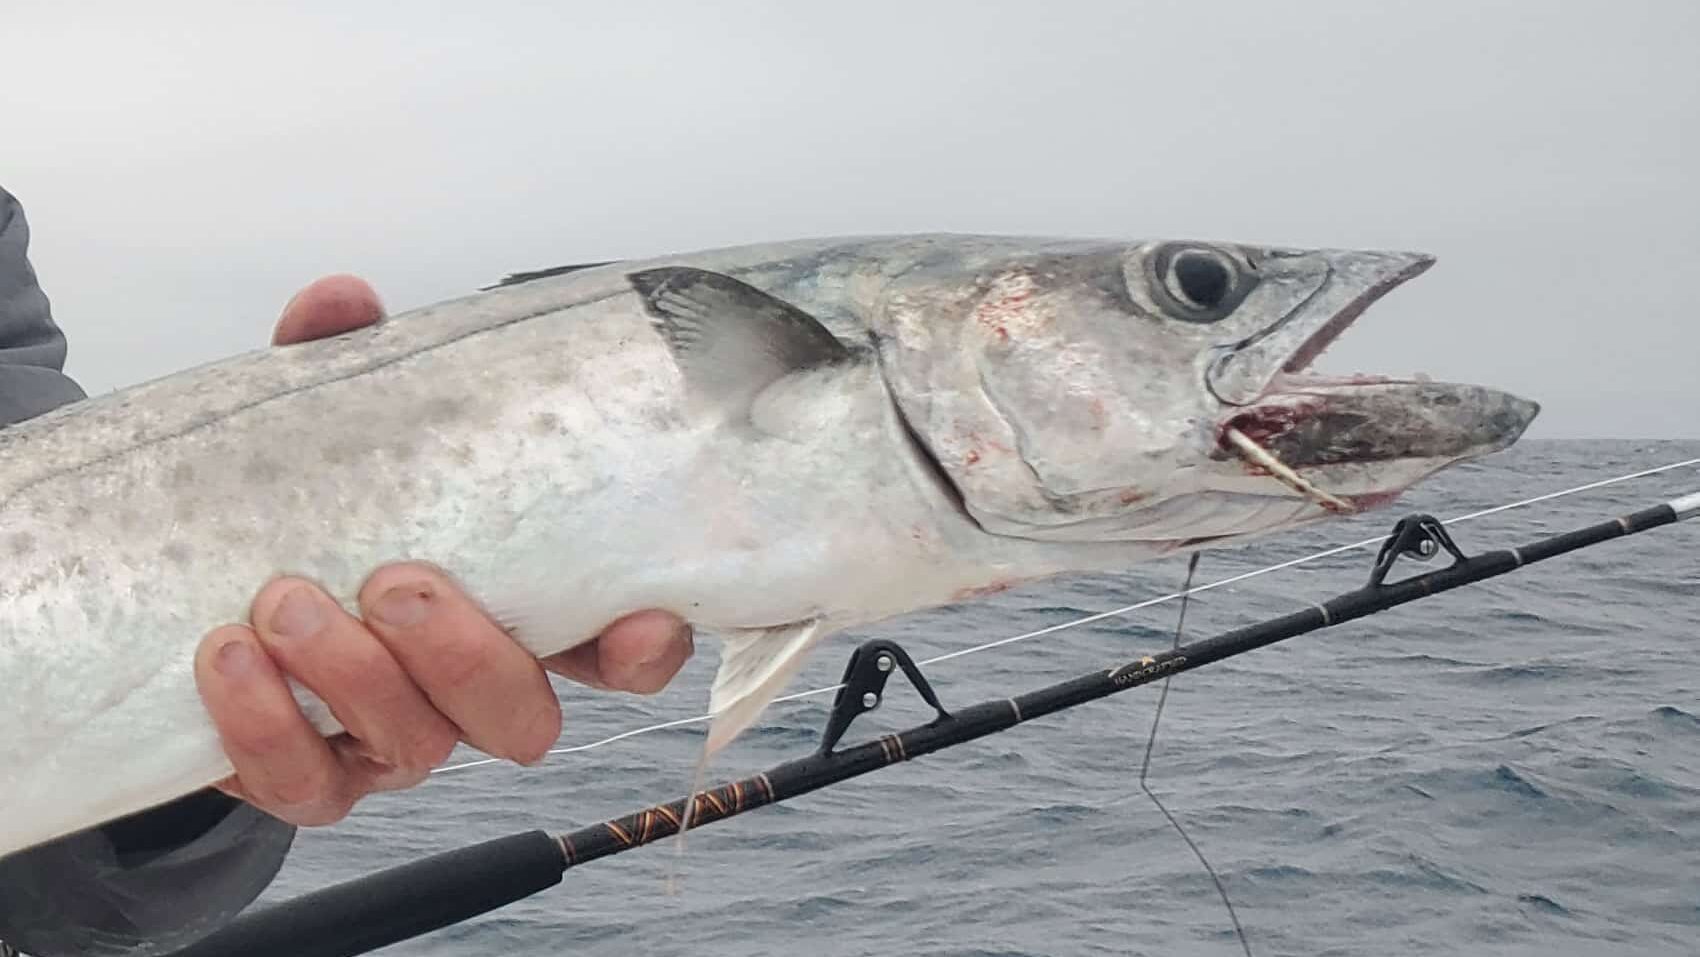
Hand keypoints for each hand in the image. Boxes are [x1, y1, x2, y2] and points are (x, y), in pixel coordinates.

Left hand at [193, 275, 693, 825]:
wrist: (207, 589)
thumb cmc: (320, 509)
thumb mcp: (342, 432)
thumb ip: (356, 372)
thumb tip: (343, 301)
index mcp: (518, 609)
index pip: (615, 648)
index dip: (642, 649)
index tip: (635, 616)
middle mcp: (471, 687)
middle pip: (522, 717)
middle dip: (468, 656)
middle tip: (396, 580)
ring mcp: (397, 739)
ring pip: (419, 748)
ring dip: (355, 678)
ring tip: (282, 601)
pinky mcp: (313, 776)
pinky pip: (306, 786)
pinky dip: (265, 728)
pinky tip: (226, 657)